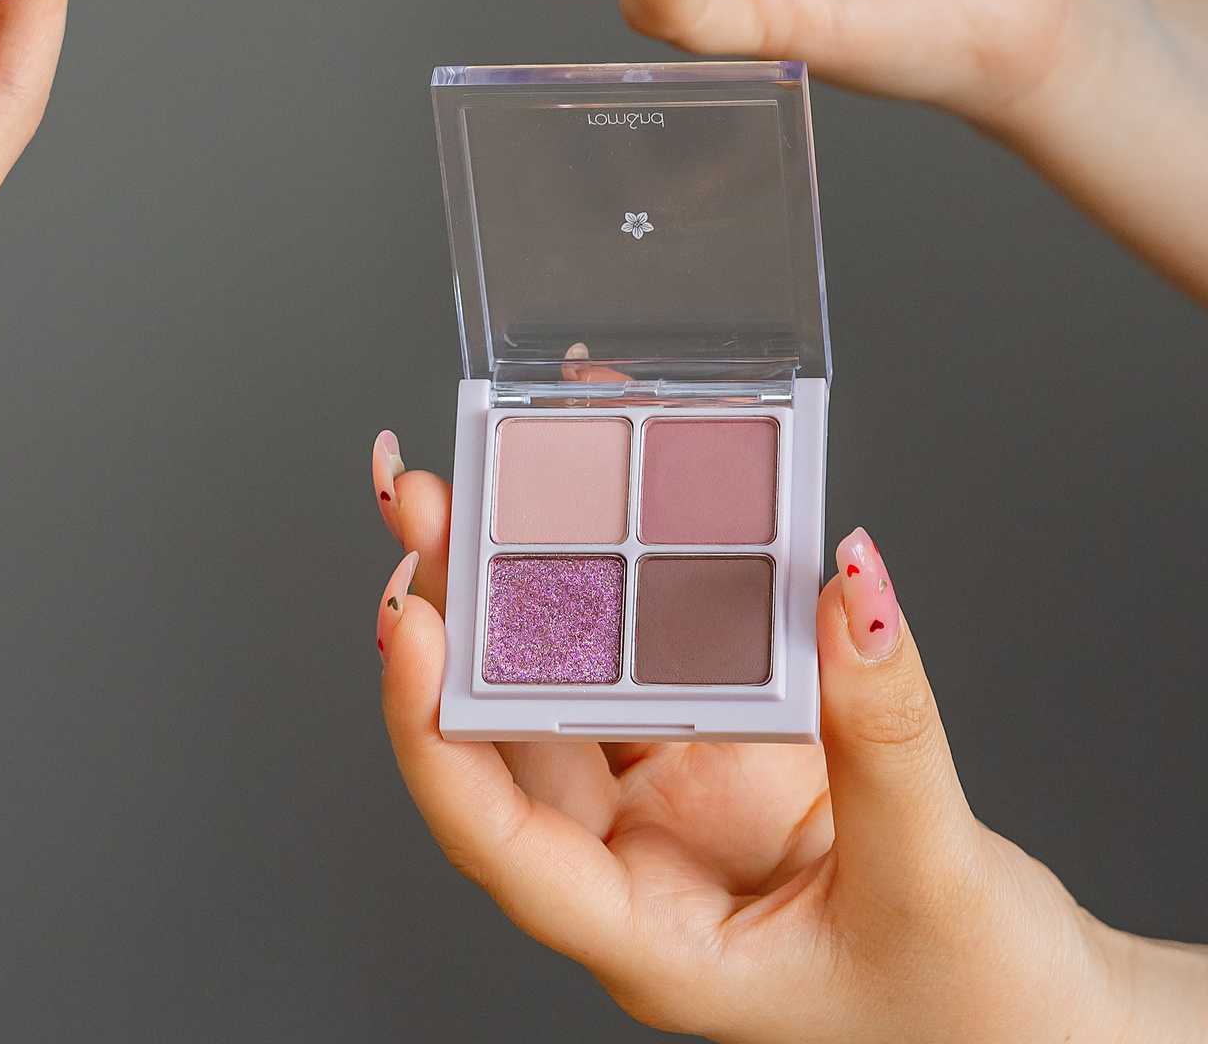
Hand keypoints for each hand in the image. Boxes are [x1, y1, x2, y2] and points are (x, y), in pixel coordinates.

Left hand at [368, 434, 1205, 1041]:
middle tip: (421, 495)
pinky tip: (598, 496)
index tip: (407, 619)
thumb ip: (886, 733)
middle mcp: (637, 866)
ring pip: (563, 679)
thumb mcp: (935, 878)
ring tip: (478, 467)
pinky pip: (655, 647)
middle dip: (452, 611)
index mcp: (649, 939)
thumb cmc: (978, 1005)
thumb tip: (850, 585)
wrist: (1047, 1022)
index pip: (499, 839)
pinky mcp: (722, 744)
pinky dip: (627, 574)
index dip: (431, 730)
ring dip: (514, 578)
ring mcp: (674, 800)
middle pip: (504, 733)